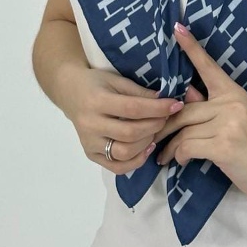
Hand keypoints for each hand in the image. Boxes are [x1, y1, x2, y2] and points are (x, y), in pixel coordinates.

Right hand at [58, 64, 183, 174]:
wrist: (70, 93)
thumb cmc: (96, 83)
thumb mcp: (117, 80)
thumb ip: (139, 92)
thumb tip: (165, 101)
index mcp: (96, 101)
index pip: (132, 109)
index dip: (157, 108)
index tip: (176, 104)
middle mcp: (90, 124)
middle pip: (130, 133)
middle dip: (155, 126)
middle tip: (167, 117)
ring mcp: (89, 143)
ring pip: (124, 152)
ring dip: (147, 143)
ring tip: (156, 130)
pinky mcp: (91, 154)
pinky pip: (116, 167)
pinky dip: (136, 161)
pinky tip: (147, 147)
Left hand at [155, 23, 246, 200]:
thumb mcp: (234, 118)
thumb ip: (209, 105)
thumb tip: (184, 93)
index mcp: (232, 92)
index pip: (208, 66)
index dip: (191, 47)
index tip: (177, 28)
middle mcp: (231, 102)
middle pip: (184, 108)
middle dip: (164, 125)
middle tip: (152, 137)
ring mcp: (228, 123)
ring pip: (183, 130)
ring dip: (169, 146)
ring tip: (163, 155)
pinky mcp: (223, 145)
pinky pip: (188, 146)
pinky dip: (179, 155)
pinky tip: (180, 161)